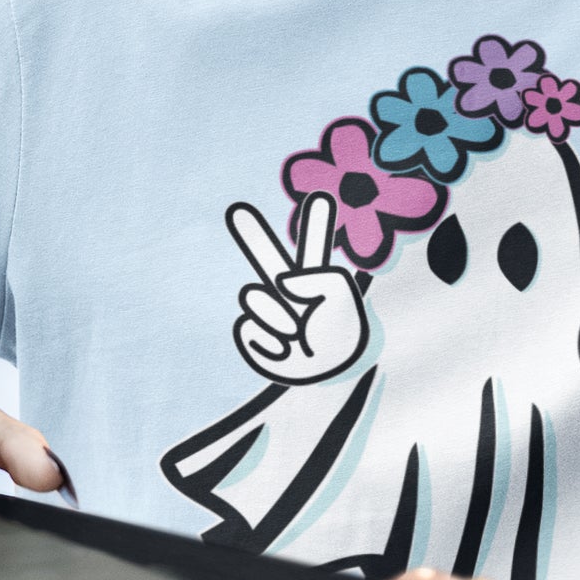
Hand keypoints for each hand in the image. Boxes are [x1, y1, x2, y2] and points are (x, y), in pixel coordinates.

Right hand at [226, 194, 369, 385]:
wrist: (331, 385)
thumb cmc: (341, 342)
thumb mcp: (341, 305)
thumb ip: (318, 278)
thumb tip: (283, 281)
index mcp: (318, 286)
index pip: (314, 249)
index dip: (314, 222)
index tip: (318, 194)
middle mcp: (293, 296)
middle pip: (267, 259)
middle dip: (253, 235)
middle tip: (237, 210)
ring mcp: (274, 317)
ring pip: (256, 299)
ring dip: (278, 318)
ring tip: (297, 335)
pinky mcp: (258, 342)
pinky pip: (249, 330)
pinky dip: (269, 343)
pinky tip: (285, 352)